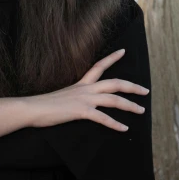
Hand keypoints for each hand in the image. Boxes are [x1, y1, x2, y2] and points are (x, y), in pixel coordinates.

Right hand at [25, 48, 149, 131]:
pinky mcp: (81, 111)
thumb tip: (76, 102)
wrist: (32, 108)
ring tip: (141, 111)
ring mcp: (85, 99)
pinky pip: (103, 118)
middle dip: (132, 87)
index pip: (99, 66)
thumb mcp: (62, 96)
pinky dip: (115, 124)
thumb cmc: (43, 105)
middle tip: (145, 90)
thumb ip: (73, 97)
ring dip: (130, 106)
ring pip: (114, 100)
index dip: (112, 58)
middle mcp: (86, 89)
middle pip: (115, 83)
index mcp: (81, 84)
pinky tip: (124, 128)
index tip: (123, 51)